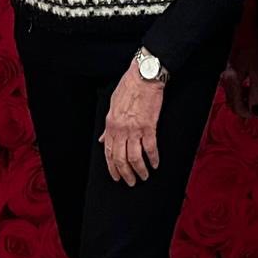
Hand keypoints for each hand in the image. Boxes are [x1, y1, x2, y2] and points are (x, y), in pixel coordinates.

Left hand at [100, 65, 163, 185]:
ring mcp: (135, 129)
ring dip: (140, 170)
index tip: (117, 177)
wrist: (143, 76)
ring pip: (135, 157)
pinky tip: (155, 164)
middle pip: (121, 159)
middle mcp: (121, 130)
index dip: (112, 168)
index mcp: (111, 125)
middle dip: (126, 174)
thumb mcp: (112, 106)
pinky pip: (150, 148)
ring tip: (144, 176)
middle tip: (131, 182)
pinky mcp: (149, 126)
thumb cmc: (128, 87)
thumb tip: (103, 139)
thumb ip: (108, 126)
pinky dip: (153, 158)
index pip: (109, 153)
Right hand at [221, 13, 257, 117]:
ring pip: (235, 96)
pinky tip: (256, 82)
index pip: (237, 106)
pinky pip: (236, 88)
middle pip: (234, 103)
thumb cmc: (253, 47)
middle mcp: (225, 79)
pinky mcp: (229, 73)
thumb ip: (255, 93)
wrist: (246, 29)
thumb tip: (254, 110)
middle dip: (249, 104)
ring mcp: (226, 76)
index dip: (248, 113)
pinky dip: (246, 89)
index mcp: (231, 80)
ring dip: (248, 96)